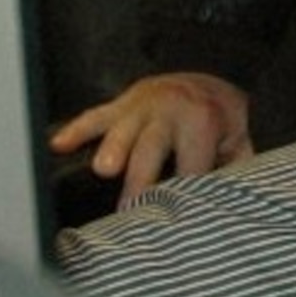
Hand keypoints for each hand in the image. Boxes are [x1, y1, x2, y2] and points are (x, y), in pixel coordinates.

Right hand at [49, 71, 252, 207]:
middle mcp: (171, 109)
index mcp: (203, 121)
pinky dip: (77, 130)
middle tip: (131, 208)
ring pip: (123, 127)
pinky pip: (95, 115)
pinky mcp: (120, 104)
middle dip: (142, 176)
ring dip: (114, 147)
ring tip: (104, 170)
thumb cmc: (219, 119)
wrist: (207, 75)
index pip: (192, 163)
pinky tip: (58, 144)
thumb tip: (234, 207)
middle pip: (154, 146)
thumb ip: (236, 170)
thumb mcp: (237, 140)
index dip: (183, 191)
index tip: (173, 221)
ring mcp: (142, 106)